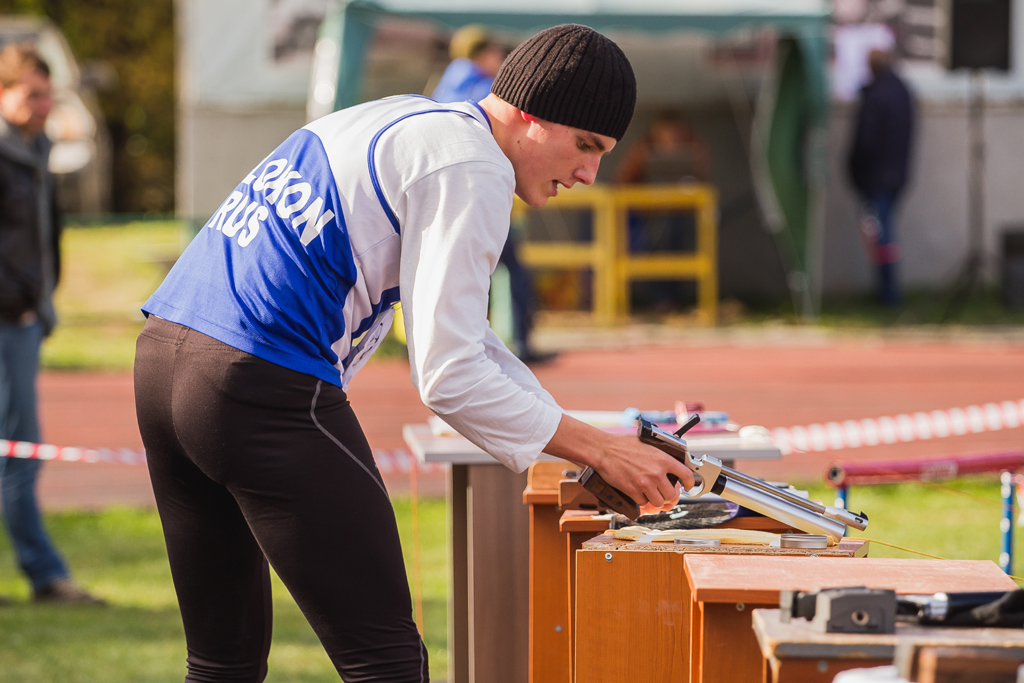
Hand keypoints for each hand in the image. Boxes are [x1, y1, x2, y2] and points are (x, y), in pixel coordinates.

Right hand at [544, 415, 694, 510]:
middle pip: (672, 494)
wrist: (604, 451)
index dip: (688, 483)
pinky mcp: (633, 492)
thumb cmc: (622, 444)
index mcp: (663, 459)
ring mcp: (645, 484)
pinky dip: (641, 500)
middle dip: (669, 495)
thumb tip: (670, 460)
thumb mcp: (647, 444)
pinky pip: (643, 503)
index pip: (686, 475)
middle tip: (664, 493)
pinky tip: (637, 493)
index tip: (686, 486)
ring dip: (655, 500)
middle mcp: (657, 473)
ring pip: (659, 502)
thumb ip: (660, 453)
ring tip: (650, 494)